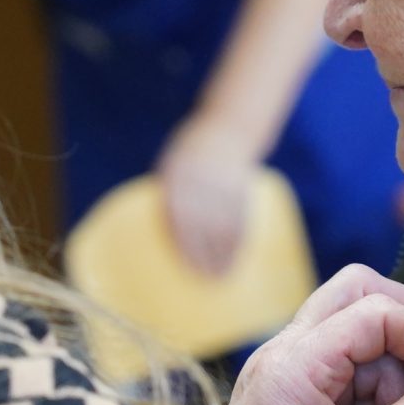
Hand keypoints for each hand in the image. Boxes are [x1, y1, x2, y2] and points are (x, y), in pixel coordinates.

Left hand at [159, 117, 260, 278]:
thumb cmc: (191, 154)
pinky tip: (238, 254)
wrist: (228, 126)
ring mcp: (224, 182)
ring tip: (221, 275)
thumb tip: (160, 236)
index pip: (178, 213)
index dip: (182, 240)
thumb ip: (169, 195)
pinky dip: (241, 238)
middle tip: (202, 278)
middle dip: (203, 253)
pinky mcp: (243, 186)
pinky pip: (242, 217)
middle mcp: (202, 179)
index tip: (183, 263)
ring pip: (225, 224)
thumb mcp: (173, 165)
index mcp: (177, 173)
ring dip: (224, 252)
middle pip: (203, 224)